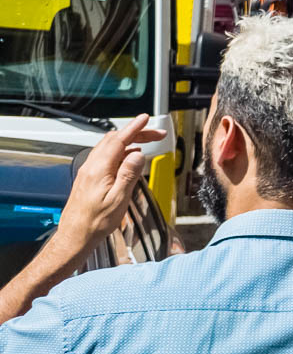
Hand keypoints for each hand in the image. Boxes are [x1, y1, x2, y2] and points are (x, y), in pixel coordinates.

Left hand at [58, 114, 165, 248]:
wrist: (76, 234)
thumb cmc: (96, 222)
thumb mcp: (118, 199)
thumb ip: (129, 174)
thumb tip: (138, 154)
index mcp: (99, 169)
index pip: (118, 141)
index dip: (134, 128)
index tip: (145, 119)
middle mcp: (91, 167)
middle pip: (114, 140)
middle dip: (136, 133)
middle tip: (155, 134)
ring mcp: (89, 171)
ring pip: (109, 147)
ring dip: (128, 141)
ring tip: (146, 143)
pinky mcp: (89, 178)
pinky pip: (106, 157)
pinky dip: (121, 151)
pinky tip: (129, 157)